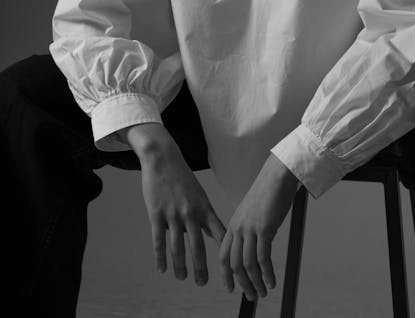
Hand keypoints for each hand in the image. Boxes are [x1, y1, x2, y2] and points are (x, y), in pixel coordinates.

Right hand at [139, 141, 226, 285]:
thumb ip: (205, 216)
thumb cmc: (182, 177)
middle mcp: (191, 212)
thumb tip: (214, 234)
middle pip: (198, 246)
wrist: (163, 158)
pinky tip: (162, 268)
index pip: (219, 233)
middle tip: (202, 282)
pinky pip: (159, 240)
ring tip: (183, 277)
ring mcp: (173, 214)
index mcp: (204, 207)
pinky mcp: (157, 214)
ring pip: (178, 246)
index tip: (230, 267)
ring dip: (180, 265)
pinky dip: (161, 256)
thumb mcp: (199, 195)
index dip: (225, 251)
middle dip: (201, 267)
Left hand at [219, 153, 299, 300]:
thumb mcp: (254, 212)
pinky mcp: (264, 228)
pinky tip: (272, 282)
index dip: (226, 274)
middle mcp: (238, 227)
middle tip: (251, 297)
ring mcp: (250, 228)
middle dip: (242, 284)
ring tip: (263, 293)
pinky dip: (267, 273)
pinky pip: (262, 258)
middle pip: (234, 264)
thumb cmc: (269, 191)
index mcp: (234, 224)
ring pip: (247, 264)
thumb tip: (256, 246)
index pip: (224, 255)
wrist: (277, 175)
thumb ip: (250, 228)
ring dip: (255, 282)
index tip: (231, 288)